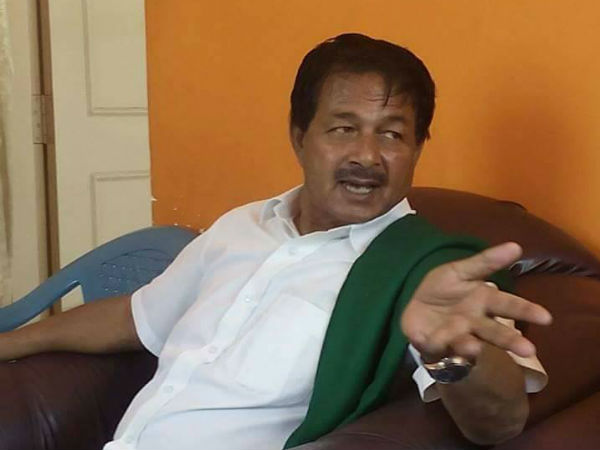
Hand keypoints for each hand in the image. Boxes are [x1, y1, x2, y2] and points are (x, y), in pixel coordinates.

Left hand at [401, 242, 551, 361]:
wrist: (413, 301)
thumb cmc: (444, 288)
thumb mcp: (461, 270)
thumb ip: (486, 261)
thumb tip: (516, 246)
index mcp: (483, 301)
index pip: (509, 305)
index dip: (526, 311)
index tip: (546, 318)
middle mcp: (474, 323)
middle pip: (494, 332)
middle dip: (509, 340)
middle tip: (528, 351)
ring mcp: (454, 336)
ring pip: (466, 343)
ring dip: (470, 346)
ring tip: (475, 348)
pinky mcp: (432, 344)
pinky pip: (436, 345)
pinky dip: (438, 343)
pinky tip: (440, 340)